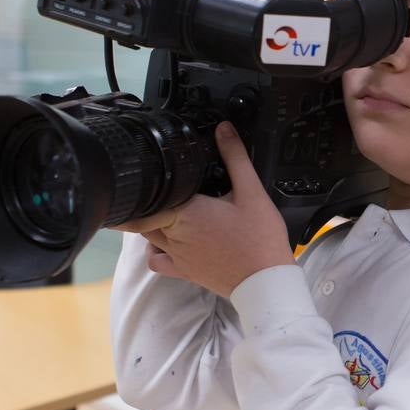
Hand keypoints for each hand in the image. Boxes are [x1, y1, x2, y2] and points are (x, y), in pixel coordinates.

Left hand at [115, 122, 295, 297]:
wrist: (265, 281)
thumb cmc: (260, 238)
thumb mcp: (252, 191)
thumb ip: (235, 157)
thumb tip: (223, 129)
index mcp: (186, 211)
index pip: (149, 195)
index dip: (145, 182)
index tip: (146, 171)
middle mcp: (174, 234)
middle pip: (144, 213)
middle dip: (148, 199)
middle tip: (161, 186)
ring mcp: (176, 254)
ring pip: (145, 235)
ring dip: (149, 220)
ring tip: (165, 208)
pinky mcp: (183, 271)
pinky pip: (156, 261)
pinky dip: (154, 250)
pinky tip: (166, 241)